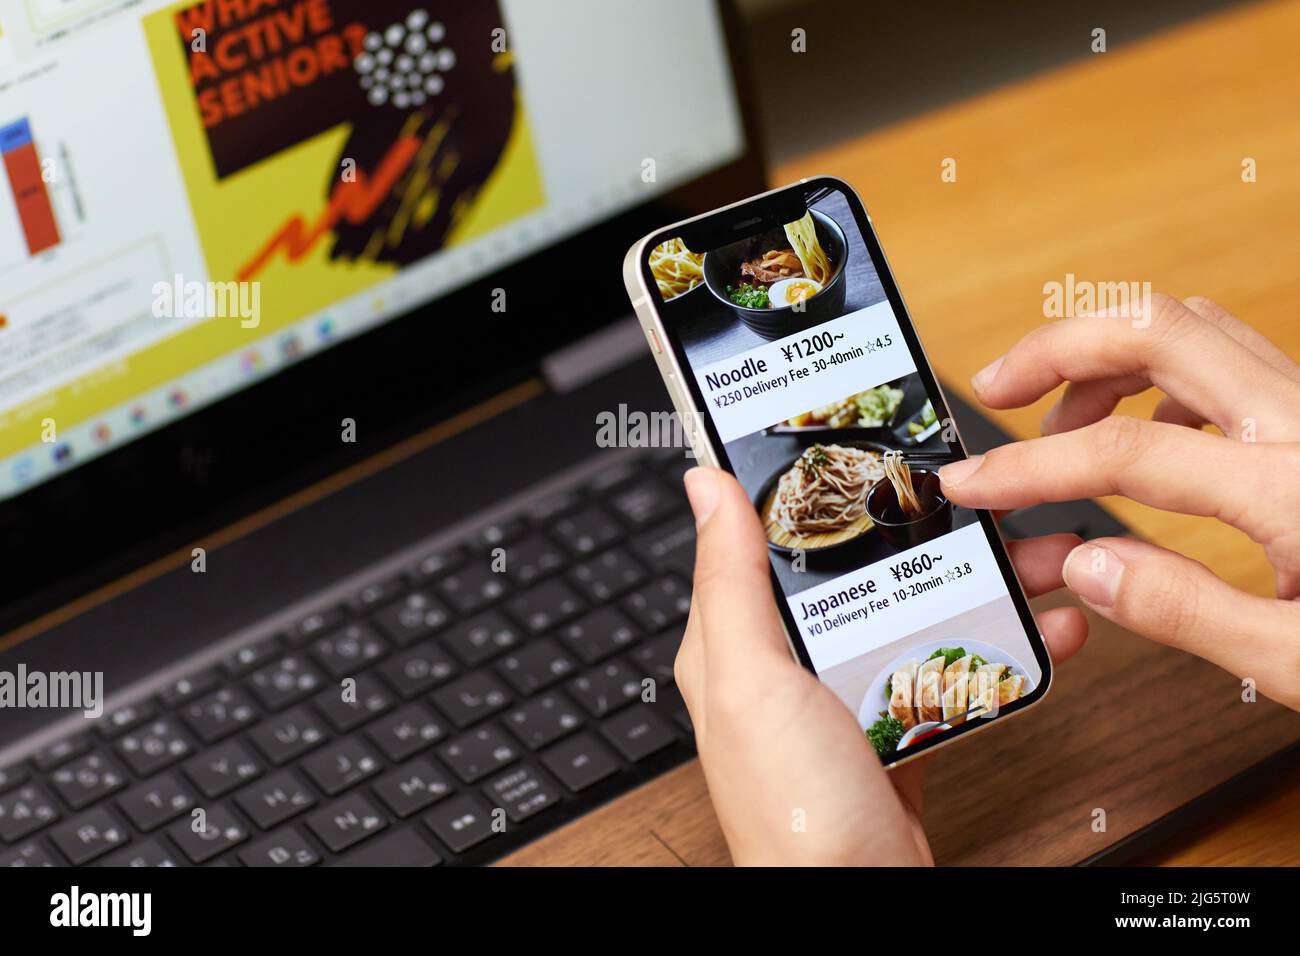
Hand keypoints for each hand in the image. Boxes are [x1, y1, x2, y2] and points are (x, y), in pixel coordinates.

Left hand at [677, 467, 1087, 865]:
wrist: (860, 904)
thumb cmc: (791, 811)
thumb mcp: (750, 678)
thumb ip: (730, 580)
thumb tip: (703, 484)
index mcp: (737, 641)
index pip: (766, 539)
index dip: (812, 490)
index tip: (864, 446)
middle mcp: (788, 664)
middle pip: (860, 572)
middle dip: (926, 533)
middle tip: (988, 502)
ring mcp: (846, 696)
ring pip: (915, 612)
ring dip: (981, 582)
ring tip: (1041, 558)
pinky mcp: (898, 729)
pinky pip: (948, 669)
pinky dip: (998, 647)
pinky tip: (1043, 631)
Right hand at [939, 294, 1299, 708]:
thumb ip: (1189, 612)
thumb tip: (1088, 565)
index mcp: (1296, 490)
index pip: (1122, 455)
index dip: (1027, 467)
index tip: (973, 486)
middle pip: (1157, 327)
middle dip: (1055, 346)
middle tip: (994, 388)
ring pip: (1195, 331)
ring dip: (1107, 359)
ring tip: (1057, 417)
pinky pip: (1228, 365)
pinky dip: (1159, 383)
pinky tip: (1143, 438)